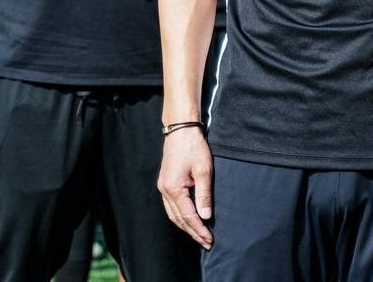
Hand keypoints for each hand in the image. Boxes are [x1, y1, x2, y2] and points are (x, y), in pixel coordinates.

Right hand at [157, 127, 213, 249]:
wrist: (180, 130)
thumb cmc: (194, 147)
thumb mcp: (204, 170)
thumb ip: (204, 194)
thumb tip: (205, 217)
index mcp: (173, 188)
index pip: (187, 216)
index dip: (199, 230)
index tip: (210, 240)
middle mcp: (164, 190)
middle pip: (178, 219)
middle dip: (193, 232)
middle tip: (207, 243)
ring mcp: (162, 187)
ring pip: (172, 214)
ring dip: (186, 226)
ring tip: (199, 236)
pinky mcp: (165, 183)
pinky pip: (171, 206)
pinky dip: (180, 216)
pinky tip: (189, 220)